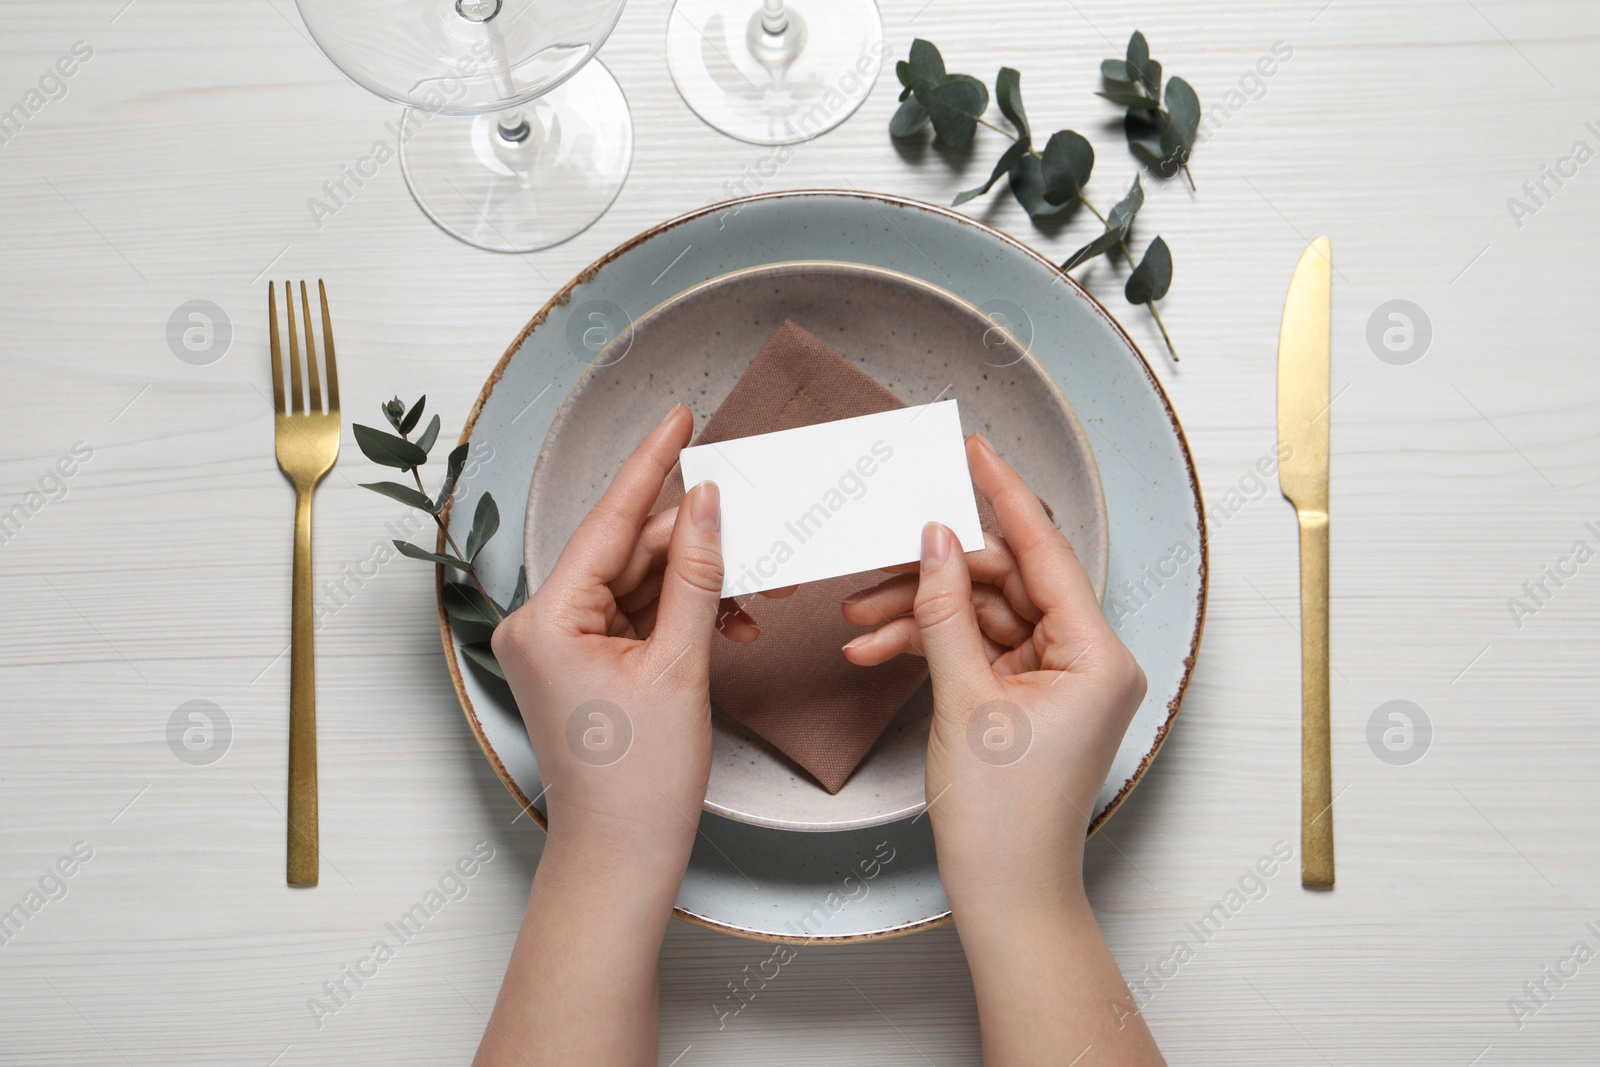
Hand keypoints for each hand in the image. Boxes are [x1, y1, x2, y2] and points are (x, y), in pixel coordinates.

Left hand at [490, 404, 731, 874]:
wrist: (622, 860)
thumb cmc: (637, 783)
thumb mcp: (680, 668)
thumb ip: (697, 578)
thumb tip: (709, 507)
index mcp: (546, 618)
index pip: (609, 521)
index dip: (651, 464)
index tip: (678, 416)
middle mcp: (542, 624)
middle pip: (629, 551)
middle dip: (697, 538)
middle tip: (755, 511)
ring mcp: (561, 645)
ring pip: (640, 583)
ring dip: (700, 580)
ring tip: (762, 575)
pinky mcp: (585, 664)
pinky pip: (640, 616)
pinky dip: (686, 614)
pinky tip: (735, 618)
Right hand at [842, 432, 1145, 890]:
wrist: (1007, 893)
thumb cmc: (1006, 818)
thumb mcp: (965, 701)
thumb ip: (945, 610)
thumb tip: (932, 541)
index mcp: (1097, 653)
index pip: (1046, 551)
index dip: (1006, 496)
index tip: (976, 451)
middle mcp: (1087, 659)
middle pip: (1006, 581)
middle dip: (934, 574)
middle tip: (876, 565)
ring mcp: (1058, 678)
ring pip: (983, 613)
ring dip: (921, 612)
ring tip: (860, 620)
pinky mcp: (1028, 697)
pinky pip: (978, 648)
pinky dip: (931, 645)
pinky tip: (879, 647)